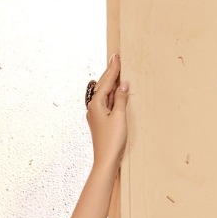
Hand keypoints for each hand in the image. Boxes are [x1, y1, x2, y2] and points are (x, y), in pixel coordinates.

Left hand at [86, 53, 128, 171]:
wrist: (106, 161)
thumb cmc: (112, 141)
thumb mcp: (119, 116)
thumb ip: (121, 99)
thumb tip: (123, 85)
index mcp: (96, 104)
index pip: (106, 82)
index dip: (113, 69)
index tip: (117, 56)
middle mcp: (93, 108)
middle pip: (103, 86)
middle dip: (110, 72)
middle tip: (115, 58)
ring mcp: (96, 116)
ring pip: (105, 94)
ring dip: (111, 82)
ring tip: (116, 70)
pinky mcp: (101, 122)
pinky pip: (107, 103)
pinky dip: (112, 95)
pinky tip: (117, 92)